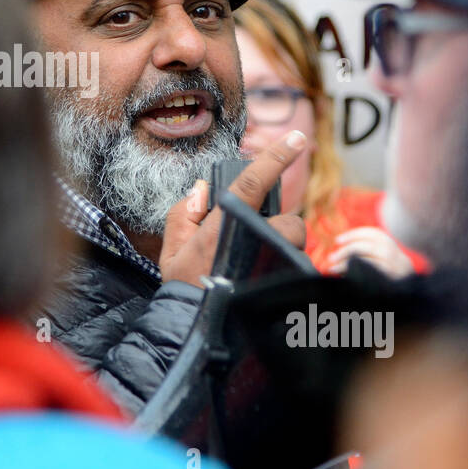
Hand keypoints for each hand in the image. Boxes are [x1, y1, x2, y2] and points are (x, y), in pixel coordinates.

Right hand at [159, 129, 307, 286]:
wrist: (196, 327)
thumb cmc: (184, 286)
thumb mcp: (171, 247)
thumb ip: (184, 212)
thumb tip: (203, 191)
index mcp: (224, 223)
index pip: (253, 182)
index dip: (275, 157)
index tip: (296, 140)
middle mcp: (253, 238)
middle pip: (288, 220)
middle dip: (278, 227)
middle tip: (256, 241)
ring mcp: (271, 261)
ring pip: (294, 244)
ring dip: (282, 249)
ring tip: (258, 266)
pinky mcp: (282, 281)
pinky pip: (295, 266)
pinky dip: (283, 269)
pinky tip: (264, 282)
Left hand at [326, 226, 414, 278]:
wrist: (406, 283)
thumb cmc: (385, 266)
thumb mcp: (378, 252)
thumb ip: (362, 248)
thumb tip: (338, 249)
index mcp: (388, 243)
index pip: (372, 233)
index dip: (353, 235)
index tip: (337, 240)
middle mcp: (393, 253)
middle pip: (368, 247)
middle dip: (347, 250)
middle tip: (332, 257)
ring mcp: (394, 267)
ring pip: (367, 261)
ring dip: (347, 264)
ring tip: (333, 268)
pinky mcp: (390, 280)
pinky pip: (371, 274)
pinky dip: (355, 274)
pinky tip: (345, 276)